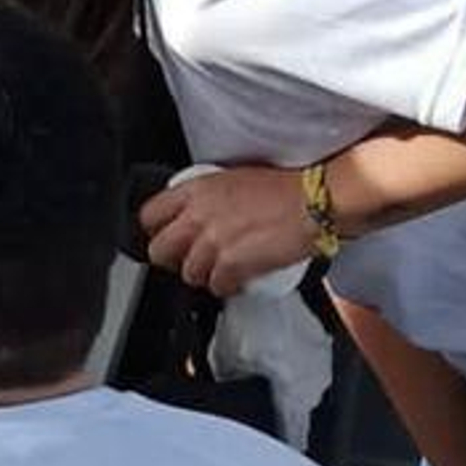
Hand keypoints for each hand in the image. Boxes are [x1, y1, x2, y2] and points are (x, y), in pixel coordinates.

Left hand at [142, 166, 309, 295]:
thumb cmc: (286, 188)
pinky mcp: (231, 265)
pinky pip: (216, 287)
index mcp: (197, 189)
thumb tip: (196, 216)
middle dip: (173, 260)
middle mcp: (199, 214)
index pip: (150, 214)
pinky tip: (239, 280)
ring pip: (189, 274)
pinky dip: (228, 287)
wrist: (315, 201)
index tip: (167, 238)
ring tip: (223, 269)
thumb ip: (208, 198)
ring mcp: (213, 242)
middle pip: (159, 251)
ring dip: (205, 276)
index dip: (156, 231)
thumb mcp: (235, 178)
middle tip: (191, 260)